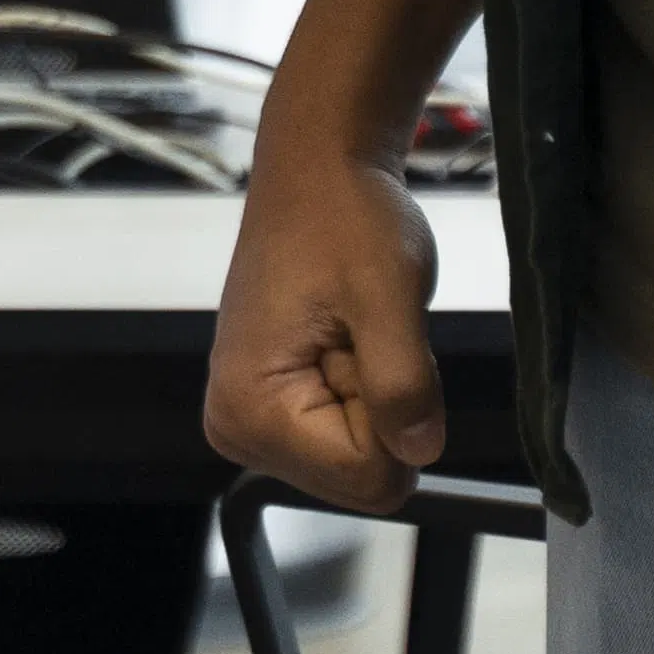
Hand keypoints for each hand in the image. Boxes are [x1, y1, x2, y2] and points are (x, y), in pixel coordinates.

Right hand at [205, 154, 445, 507]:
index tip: (368, 345)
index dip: (397, 417)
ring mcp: (245, 420)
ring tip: (350, 332)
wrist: (316, 174)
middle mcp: (234, 428)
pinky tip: (341, 339)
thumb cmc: (345, 219)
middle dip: (380, 412)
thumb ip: (403, 383)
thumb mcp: (389, 295)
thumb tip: (418, 454)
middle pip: (357, 479)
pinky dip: (359, 392)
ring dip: (371, 400)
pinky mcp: (262, 407)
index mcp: (250, 409)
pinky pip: (342, 437)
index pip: (368, 479)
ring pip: (356, 461)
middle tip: (360, 336)